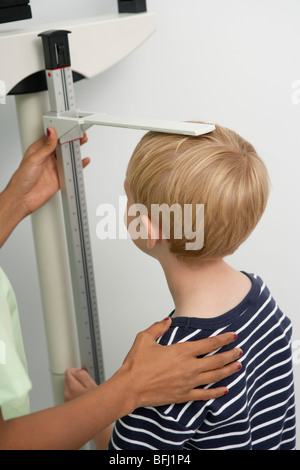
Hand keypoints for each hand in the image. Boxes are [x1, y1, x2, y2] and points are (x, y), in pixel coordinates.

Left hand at [5, 127, 89, 218]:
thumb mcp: (34, 159)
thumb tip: (51, 132)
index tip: (69, 127)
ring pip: (68, 157)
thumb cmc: (22, 179)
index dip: (60, 132)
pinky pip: (71, 170)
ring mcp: (54, 167)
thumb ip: (46, 146)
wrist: (23, 199)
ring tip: (82, 143)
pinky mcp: (60, 178)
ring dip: (75, 150)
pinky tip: (83, 161)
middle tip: (80, 134)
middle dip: (71, 139)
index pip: (52, 138)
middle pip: (62, 146)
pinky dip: (79, 165)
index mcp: (39, 150)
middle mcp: (47, 158)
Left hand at [64, 368, 96, 401]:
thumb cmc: (94, 404)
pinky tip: (82, 397)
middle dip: (76, 379)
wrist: (92, 417)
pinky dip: (75, 393)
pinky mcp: (68, 403)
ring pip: (69, 386)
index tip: (82, 375)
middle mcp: (66, 393)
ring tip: (85, 392)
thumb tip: (76, 370)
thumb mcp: (92, 385)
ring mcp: (66, 399)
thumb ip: (82, 374)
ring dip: (75, 386)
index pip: (68, 372)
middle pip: (68, 378)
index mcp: (72, 387)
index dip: (76, 371)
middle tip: (85, 385)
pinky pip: (70, 394)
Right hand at [121, 318, 241, 408]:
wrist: (129, 387)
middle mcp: (189, 367)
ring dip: (228, 371)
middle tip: (240, 351)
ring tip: (238, 366)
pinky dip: (217, 393)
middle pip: (216, 360)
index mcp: (182, 351)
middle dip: (230, 355)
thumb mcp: (145, 338)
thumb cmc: (136, 364)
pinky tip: (225, 390)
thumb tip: (168, 320)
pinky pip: (205, 395)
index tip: (233, 335)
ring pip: (215, 376)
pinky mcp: (183, 395)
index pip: (209, 343)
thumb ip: (158, 327)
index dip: (223, 339)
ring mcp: (188, 383)